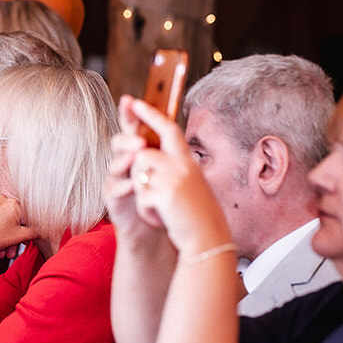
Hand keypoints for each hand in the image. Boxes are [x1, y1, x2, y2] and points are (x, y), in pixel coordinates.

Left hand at [0, 190, 35, 256]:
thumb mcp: (21, 236)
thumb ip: (35, 232)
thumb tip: (40, 231)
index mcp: (13, 202)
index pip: (25, 216)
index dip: (27, 229)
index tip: (25, 237)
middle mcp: (1, 199)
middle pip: (13, 218)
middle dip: (15, 235)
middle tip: (14, 245)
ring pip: (3, 219)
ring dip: (5, 234)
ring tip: (4, 248)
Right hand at [105, 98, 162, 244]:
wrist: (155, 228)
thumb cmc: (163, 195)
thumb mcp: (169, 169)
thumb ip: (166, 148)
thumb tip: (171, 123)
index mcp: (138, 150)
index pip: (132, 127)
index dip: (129, 113)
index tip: (130, 100)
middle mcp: (125, 161)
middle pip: (119, 142)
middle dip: (128, 138)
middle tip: (140, 140)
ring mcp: (117, 179)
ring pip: (115, 163)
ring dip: (125, 159)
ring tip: (137, 155)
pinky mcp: (113, 198)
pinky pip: (114, 188)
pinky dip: (124, 186)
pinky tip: (132, 185)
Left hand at [117, 98, 230, 255]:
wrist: (208, 241)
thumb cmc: (197, 216)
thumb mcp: (190, 185)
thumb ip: (173, 168)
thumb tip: (143, 155)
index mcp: (188, 161)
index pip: (168, 129)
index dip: (151, 114)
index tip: (134, 102)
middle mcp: (182, 165)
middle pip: (143, 154)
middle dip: (138, 172)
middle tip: (151, 190)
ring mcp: (173, 178)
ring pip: (137, 175)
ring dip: (142, 195)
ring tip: (161, 209)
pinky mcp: (163, 194)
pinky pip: (140, 198)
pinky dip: (146, 213)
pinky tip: (161, 221)